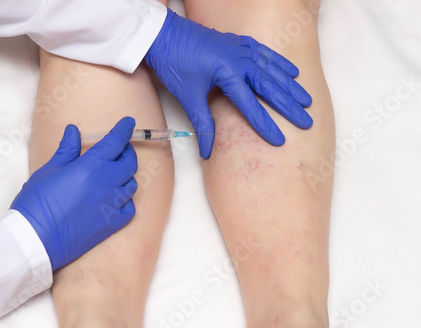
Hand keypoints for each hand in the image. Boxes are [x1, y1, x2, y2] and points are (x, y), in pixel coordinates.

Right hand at [11, 117, 137, 270]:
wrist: (34, 239)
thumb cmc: (37, 202)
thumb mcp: (48, 170)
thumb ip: (66, 150)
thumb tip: (73, 130)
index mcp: (90, 167)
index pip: (115, 142)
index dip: (124, 130)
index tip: (128, 123)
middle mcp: (106, 184)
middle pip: (129, 163)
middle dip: (127, 152)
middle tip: (120, 150)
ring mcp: (111, 205)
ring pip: (132, 185)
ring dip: (126, 177)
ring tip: (115, 175)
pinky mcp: (111, 224)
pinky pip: (129, 209)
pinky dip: (126, 201)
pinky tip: (116, 199)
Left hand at [145, 9, 312, 158]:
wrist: (163, 34)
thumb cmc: (174, 64)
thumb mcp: (188, 97)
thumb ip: (203, 124)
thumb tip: (208, 152)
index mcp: (228, 73)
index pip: (251, 106)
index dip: (266, 125)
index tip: (280, 140)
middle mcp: (240, 59)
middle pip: (270, 87)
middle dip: (289, 106)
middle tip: (306, 121)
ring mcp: (240, 48)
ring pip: (272, 69)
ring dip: (290, 86)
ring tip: (306, 100)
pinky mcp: (238, 42)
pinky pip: (265, 53)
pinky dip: (279, 63)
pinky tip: (292, 72)